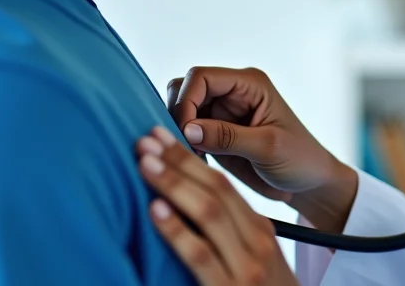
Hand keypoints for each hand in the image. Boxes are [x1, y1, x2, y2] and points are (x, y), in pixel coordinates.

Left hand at [137, 127, 298, 285]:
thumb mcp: (254, 261)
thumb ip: (229, 236)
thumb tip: (188, 207)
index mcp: (260, 230)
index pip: (221, 183)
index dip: (188, 158)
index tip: (160, 136)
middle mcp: (257, 242)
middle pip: (215, 189)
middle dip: (177, 162)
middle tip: (145, 137)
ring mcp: (247, 267)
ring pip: (208, 213)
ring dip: (173, 184)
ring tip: (144, 164)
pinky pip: (200, 255)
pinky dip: (176, 231)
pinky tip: (155, 211)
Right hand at [167, 67, 357, 232]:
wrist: (308, 183)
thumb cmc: (299, 160)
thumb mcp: (268, 148)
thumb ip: (228, 137)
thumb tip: (187, 129)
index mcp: (250, 84)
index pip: (202, 77)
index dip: (186, 101)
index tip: (185, 134)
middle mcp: (233, 92)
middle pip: (184, 89)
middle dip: (177, 115)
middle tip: (184, 147)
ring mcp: (221, 112)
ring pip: (180, 109)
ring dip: (177, 130)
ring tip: (190, 156)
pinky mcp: (214, 133)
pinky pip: (185, 131)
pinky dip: (181, 144)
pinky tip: (194, 162)